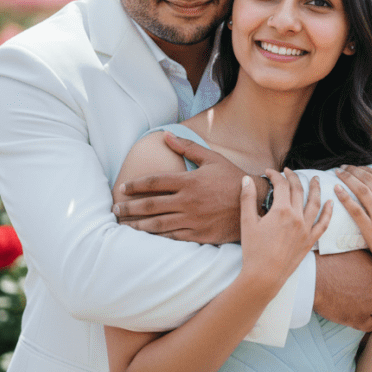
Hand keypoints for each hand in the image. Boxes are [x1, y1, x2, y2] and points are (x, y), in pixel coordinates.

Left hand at [114, 133, 265, 242]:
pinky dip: (156, 237)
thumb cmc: (233, 179)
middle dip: (129, 207)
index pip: (154, 182)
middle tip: (116, 208)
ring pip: (157, 224)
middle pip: (150, 205)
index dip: (135, 185)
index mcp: (189, 181)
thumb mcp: (212, 159)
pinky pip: (172, 237)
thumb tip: (166, 135)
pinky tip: (146, 236)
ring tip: (124, 224)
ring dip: (137, 224)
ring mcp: (192, 220)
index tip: (123, 188)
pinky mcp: (198, 235)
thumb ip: (187, 147)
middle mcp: (187, 201)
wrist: (255, 204)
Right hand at [240, 169, 331, 291]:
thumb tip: (246, 179)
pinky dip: (328, 212)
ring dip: (315, 188)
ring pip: (315, 203)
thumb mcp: (247, 222)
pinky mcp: (310, 241)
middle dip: (293, 177)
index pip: (281, 185)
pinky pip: (323, 224)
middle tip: (288, 171)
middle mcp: (297, 217)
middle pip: (298, 190)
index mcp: (282, 210)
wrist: (264, 276)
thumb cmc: (253, 250)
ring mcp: (306, 229)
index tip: (269, 172)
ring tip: (315, 179)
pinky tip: (330, 203)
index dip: (275, 175)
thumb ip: (248, 198)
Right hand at [313, 250, 371, 333]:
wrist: (312, 277)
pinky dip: (364, 322)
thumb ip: (368, 256)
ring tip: (356, 304)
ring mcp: (371, 304)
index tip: (366, 282)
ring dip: (370, 309)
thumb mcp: (353, 250)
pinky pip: (371, 325)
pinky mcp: (359, 319)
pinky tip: (356, 316)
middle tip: (360, 293)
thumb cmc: (327, 261)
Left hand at [334, 166, 371, 292]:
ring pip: (361, 191)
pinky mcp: (370, 231)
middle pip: (369, 181)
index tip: (357, 167)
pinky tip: (336, 189)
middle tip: (343, 167)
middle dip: (354, 170)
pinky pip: (355, 210)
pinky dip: (345, 197)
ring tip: (337, 173)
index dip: (367, 169)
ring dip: (347, 179)